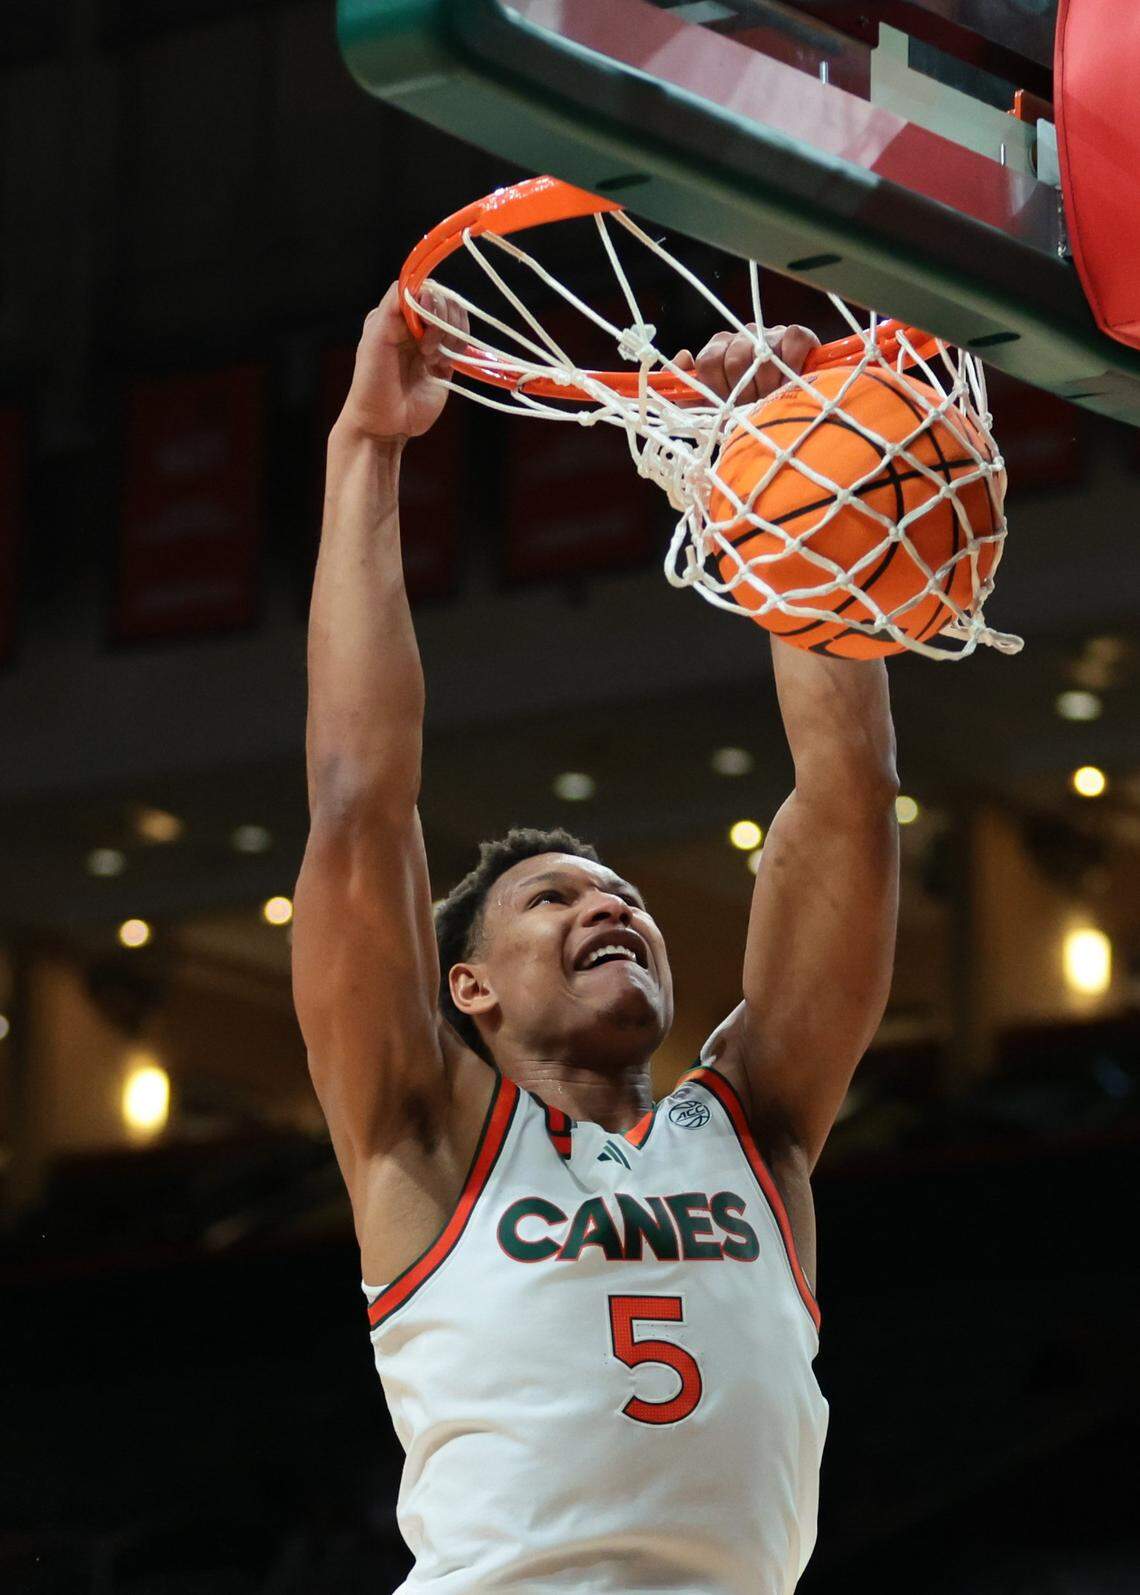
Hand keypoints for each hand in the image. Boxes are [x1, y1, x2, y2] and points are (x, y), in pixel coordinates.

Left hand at [339, 280, 468, 442]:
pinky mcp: (446, 363)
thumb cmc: (371, 381)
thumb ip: (393, 308)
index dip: (431, 299)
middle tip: (425, 347)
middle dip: (441, 320)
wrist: (383, 424)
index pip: (423, 287)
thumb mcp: (375, 339)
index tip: (425, 318)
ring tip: (431, 358)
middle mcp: (414, 324)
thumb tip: (418, 285)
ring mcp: (432, 343)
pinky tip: (439, 366)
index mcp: (394, 313)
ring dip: (450, 336)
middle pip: (445, 301)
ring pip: (458, 320)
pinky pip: (464, 344)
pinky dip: (458, 351)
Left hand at [674, 323, 820, 404]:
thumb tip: (683, 356)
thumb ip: (686, 392)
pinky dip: (792, 364)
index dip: (717, 388)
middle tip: (752, 404)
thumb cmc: (745, 413)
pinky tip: (789, 382)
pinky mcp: (796, 335)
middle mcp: (742, 337)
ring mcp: (768, 335)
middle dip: (743, 392)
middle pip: (734, 360)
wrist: (786, 418)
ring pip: (762, 357)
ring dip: (767, 386)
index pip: (708, 361)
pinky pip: (793, 341)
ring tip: (771, 397)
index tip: (728, 405)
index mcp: (718, 351)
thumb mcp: (710, 411)